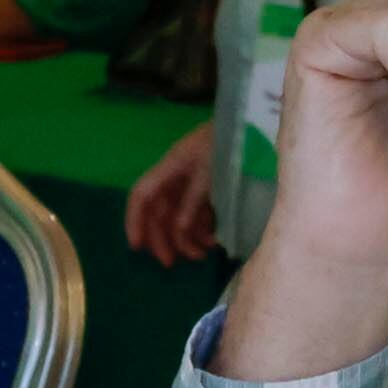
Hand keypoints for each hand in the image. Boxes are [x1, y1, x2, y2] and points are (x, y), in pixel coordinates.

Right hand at [125, 121, 218, 265]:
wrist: (252, 124)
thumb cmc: (228, 142)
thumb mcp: (210, 171)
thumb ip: (194, 199)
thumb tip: (179, 229)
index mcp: (169, 168)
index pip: (141, 196)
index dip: (134, 220)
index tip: (136, 246)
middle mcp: (175, 176)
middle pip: (159, 211)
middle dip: (163, 237)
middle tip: (170, 263)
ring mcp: (192, 182)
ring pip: (179, 215)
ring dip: (186, 237)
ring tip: (200, 256)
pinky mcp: (209, 187)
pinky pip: (198, 212)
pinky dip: (202, 228)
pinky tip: (213, 242)